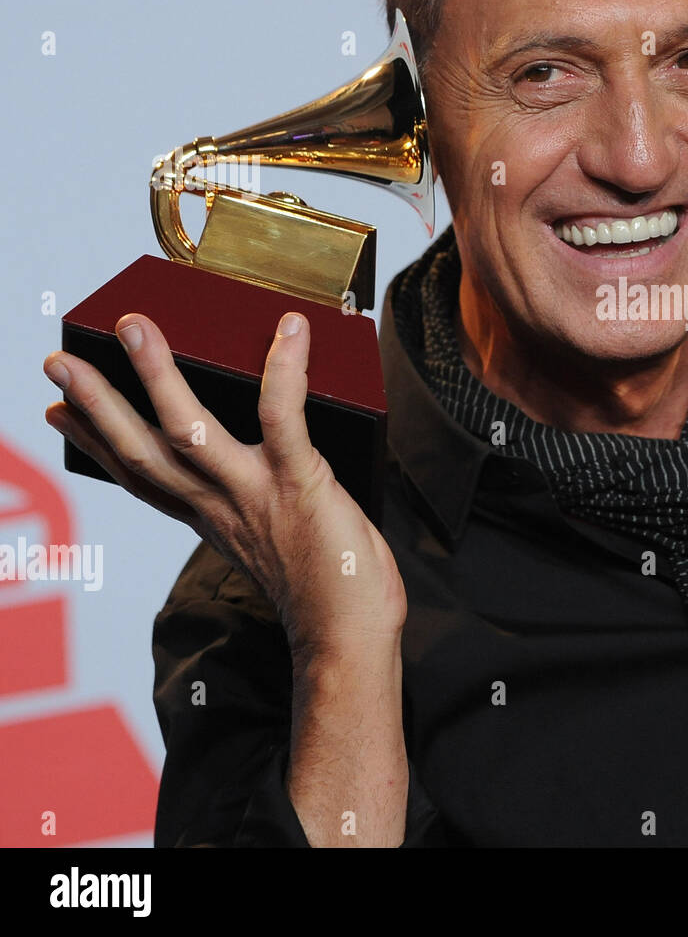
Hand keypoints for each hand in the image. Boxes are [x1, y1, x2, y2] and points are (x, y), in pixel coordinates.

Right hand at [43, 312, 405, 656]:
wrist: (348, 641)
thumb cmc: (328, 596)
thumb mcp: (274, 548)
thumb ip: (259, 510)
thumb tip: (271, 477)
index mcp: (212, 519)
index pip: (140, 477)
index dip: (96, 444)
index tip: (57, 414)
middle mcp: (220, 504)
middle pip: (142, 449)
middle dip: (97, 403)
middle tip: (59, 360)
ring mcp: (255, 491)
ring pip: (187, 428)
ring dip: (157, 374)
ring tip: (132, 326)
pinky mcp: (300, 481)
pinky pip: (283, 416)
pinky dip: (285, 370)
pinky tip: (290, 330)